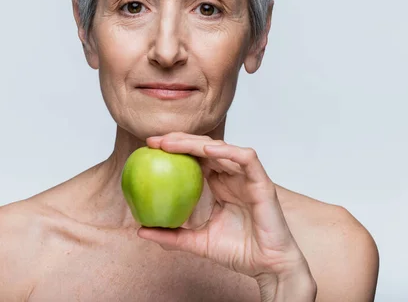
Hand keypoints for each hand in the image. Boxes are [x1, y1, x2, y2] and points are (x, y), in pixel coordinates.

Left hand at [138, 132, 316, 300]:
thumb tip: (140, 231)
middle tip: (155, 141)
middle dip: (180, 140)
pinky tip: (207, 151)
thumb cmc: (238, 252)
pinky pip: (246, 159)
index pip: (195, 158)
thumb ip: (172, 235)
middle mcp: (232, 176)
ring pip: (223, 148)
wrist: (266, 266)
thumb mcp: (197, 242)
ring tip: (173, 143)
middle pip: (205, 148)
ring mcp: (247, 177)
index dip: (174, 150)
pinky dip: (228, 151)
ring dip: (197, 143)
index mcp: (219, 185)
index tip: (149, 149)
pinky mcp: (262, 182)